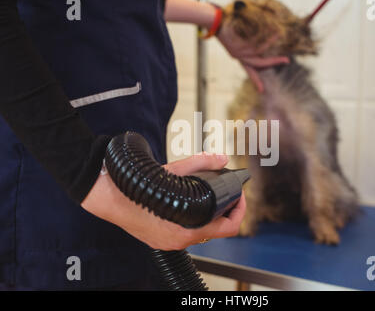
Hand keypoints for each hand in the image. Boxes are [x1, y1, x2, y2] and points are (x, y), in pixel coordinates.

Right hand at [81, 153, 245, 250]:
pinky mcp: (160, 240)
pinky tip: (191, 205)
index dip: (240, 210)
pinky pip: (186, 233)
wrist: (108, 196)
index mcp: (187, 229)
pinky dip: (195, 220)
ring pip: (202, 232)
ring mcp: (169, 242)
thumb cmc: (139, 186)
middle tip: (228, 193)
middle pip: (217, 230)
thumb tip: (221, 158)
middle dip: (226, 210)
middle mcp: (180, 241)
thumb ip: (201, 164)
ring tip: (210, 196)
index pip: (229, 228)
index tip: (239, 195)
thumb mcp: (174, 171)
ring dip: (210, 215)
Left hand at [217, 25, 288, 92]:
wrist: (214, 24)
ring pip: (258, 50)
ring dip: (270, 42)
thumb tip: (259, 41)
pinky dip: (261, 34)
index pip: (250, 71)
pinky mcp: (238, 44)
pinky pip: (254, 41)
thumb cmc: (225, 30)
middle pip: (259, 63)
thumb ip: (246, 45)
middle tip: (287, 60)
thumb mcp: (235, 40)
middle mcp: (239, 57)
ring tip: (279, 34)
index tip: (262, 91)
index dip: (256, 80)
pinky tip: (269, 28)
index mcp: (239, 58)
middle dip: (274, 62)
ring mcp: (239, 51)